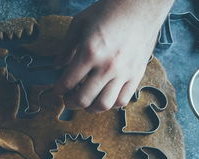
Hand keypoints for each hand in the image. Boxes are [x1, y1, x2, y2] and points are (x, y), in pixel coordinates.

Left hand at [54, 0, 171, 111]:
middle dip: (70, 103)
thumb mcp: (80, 23)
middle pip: (83, 99)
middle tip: (68, 100)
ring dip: (90, 108)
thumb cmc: (109, 12)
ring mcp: (123, 72)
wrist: (141, 6)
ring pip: (103, 105)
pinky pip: (122, 100)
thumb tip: (57, 66)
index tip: (57, 90)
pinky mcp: (136, 75)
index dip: (58, 90)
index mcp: (90, 52)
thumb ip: (66, 47)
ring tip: (86, 103)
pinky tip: (104, 97)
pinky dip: (110, 104)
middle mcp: (107, 66)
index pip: (67, 83)